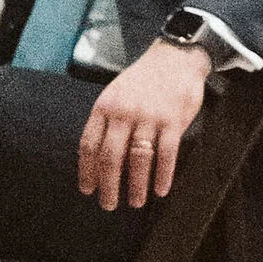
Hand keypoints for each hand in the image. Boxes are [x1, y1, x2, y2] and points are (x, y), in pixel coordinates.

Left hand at [76, 40, 208, 210]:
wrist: (176, 56)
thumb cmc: (143, 80)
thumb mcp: (117, 94)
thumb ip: (107, 123)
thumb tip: (99, 160)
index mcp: (105, 106)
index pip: (89, 144)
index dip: (86, 171)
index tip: (87, 190)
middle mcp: (124, 112)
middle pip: (111, 157)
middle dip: (108, 186)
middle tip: (108, 205)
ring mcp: (149, 116)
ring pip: (138, 159)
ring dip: (136, 185)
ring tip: (135, 202)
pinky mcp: (173, 120)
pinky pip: (167, 154)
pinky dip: (163, 174)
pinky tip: (161, 189)